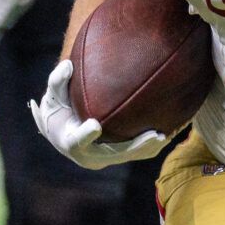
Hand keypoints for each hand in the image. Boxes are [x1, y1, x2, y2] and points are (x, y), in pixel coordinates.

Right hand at [28, 59, 169, 169]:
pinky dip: (151, 146)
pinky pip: (137, 154)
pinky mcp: (117, 157)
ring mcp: (105, 159)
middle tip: (155, 135)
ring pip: (130, 156)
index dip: (85, 135)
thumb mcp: (54, 95)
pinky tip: (170, 132)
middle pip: (114, 154)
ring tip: (167, 135)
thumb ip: (58, 81)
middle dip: (134, 146)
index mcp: (69, 142)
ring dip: (149, 148)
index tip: (95, 125)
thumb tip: (68, 65)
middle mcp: (89, 156)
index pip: (77, 142)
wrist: (62, 130)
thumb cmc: (58, 108)